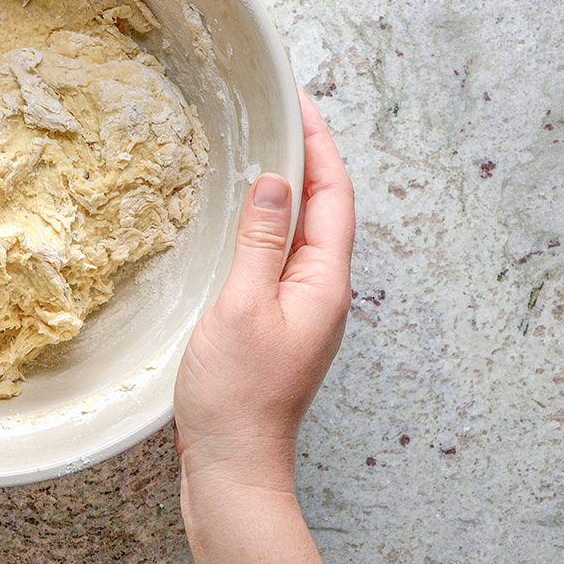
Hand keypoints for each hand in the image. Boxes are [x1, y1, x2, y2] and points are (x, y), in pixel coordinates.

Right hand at [174, 90, 353, 563]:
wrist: (231, 461)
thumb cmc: (234, 392)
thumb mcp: (241, 306)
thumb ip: (261, 241)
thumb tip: (275, 181)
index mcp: (322, 283)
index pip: (332, 196)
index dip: (318, 145)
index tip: (297, 103)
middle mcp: (320, 292)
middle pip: (324, 210)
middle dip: (306, 158)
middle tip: (278, 115)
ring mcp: (300, 309)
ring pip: (301, 234)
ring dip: (287, 190)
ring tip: (260, 151)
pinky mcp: (276, 323)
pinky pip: (280, 257)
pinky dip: (267, 225)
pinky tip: (241, 220)